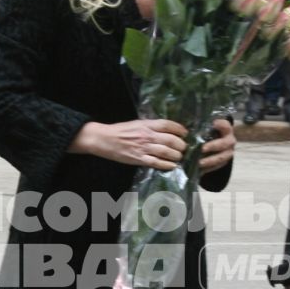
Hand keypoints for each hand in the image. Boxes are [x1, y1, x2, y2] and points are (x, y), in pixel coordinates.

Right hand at [72, 118, 186, 169]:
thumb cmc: (120, 130)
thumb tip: (167, 129)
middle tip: (184, 148)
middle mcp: (147, 135)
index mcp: (147, 124)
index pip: (168, 125)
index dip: (179, 129)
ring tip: (179, 157)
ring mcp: (143, 148)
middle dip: (181, 145)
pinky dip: (167, 165)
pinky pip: (156, 163)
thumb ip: (151, 126)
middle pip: (171, 140)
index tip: (185, 133)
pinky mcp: (139, 159)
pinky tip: (172, 166)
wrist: (104, 139)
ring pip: (166, 152)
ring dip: (176, 155)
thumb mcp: (137, 123)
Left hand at [197, 118, 235, 174]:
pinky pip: (217, 166)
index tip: (214, 123)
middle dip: (213, 146)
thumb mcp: (204, 127)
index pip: (225, 125)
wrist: (214, 144)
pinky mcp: (223, 162)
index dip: (221, 125)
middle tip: (202, 149)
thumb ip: (199, 126)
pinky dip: (209, 168)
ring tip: (199, 163)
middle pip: (224, 143)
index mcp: (226, 129)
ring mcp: (227, 152)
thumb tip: (184, 125)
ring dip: (210, 160)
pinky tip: (200, 168)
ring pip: (222, 158)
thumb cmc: (207, 133)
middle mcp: (229, 141)